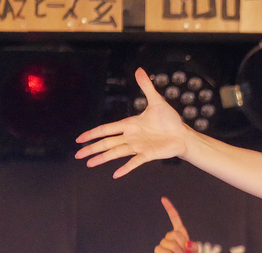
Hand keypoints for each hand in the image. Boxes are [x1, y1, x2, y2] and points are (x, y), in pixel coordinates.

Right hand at [75, 68, 190, 178]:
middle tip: (78, 155)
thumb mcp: (157, 101)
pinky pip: (134, 162)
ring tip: (89, 164)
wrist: (183, 134)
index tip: (80, 139)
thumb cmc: (170, 120)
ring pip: (116, 153)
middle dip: (92, 148)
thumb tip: (139, 70)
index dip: (92, 133)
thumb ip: (146, 87)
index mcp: (129, 125)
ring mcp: (138, 147)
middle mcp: (130, 137)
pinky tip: (116, 174)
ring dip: (102, 158)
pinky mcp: (148, 155)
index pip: (106, 129)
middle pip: (107, 143)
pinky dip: (125, 168)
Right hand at [155, 197, 198, 252]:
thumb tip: (187, 244)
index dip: (169, 209)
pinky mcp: (158, 250)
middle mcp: (170, 237)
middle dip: (183, 246)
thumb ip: (194, 246)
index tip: (163, 199)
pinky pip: (168, 252)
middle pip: (177, 234)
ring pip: (173, 245)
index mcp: (179, 234)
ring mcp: (163, 243)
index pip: (175, 219)